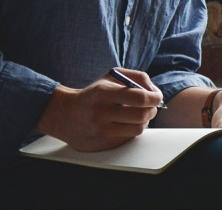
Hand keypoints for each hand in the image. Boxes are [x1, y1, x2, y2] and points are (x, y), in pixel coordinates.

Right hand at [35, 69, 162, 150]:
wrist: (64, 115)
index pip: (139, 97)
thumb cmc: (94, 94)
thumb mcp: (111, 77)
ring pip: (138, 129)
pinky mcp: (101, 143)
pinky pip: (128, 138)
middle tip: (151, 106)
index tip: (157, 97)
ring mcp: (100, 130)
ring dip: (145, 121)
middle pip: (141, 115)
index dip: (154, 97)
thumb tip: (154, 91)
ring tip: (139, 115)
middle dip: (152, 110)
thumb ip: (137, 77)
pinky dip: (132, 130)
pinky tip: (125, 124)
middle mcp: (100, 112)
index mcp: (103, 92)